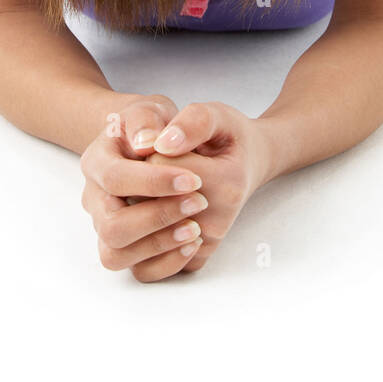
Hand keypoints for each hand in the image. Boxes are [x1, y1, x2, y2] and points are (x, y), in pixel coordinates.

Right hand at [80, 94, 209, 281]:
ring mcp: (106, 226)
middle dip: (158, 217)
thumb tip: (149, 144)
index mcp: (97, 161)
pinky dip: (166, 263)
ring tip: (196, 228)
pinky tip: (193, 242)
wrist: (157, 142)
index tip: (194, 179)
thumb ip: (148, 119)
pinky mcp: (127, 248)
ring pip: (116, 254)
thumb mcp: (151, 108)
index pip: (115, 179)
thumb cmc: (153, 126)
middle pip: (111, 226)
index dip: (154, 183)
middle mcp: (95, 198)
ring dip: (160, 244)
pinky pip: (137, 271)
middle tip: (199, 202)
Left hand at [141, 101, 271, 275]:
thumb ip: (193, 123)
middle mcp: (218, 219)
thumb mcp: (218, 115)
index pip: (160, 165)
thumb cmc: (229, 137)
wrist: (247, 163)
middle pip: (149, 202)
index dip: (152, 148)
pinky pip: (147, 266)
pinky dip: (137, 239)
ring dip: (135, 209)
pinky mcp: (193, 259)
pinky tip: (149, 211)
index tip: (165, 140)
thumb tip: (160, 144)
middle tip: (157, 164)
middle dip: (142, 180)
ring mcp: (204, 243)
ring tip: (152, 189)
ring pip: (142, 237)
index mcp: (227, 181)